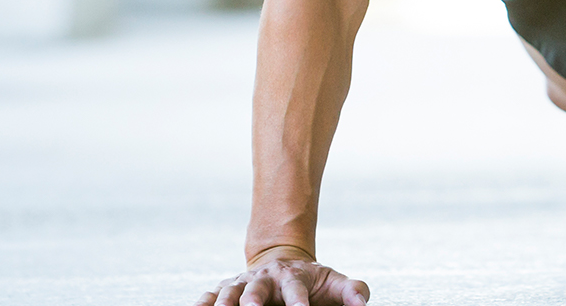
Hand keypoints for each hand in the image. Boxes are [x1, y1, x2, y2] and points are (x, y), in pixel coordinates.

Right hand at [194, 245, 368, 305]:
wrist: (284, 263)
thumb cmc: (312, 281)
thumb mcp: (334, 282)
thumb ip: (352, 291)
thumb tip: (362, 303)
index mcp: (293, 276)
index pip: (296, 288)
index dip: (298, 301)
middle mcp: (266, 277)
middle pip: (258, 287)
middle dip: (254, 299)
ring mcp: (244, 282)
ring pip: (231, 290)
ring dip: (225, 301)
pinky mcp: (227, 289)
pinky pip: (211, 295)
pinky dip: (203, 302)